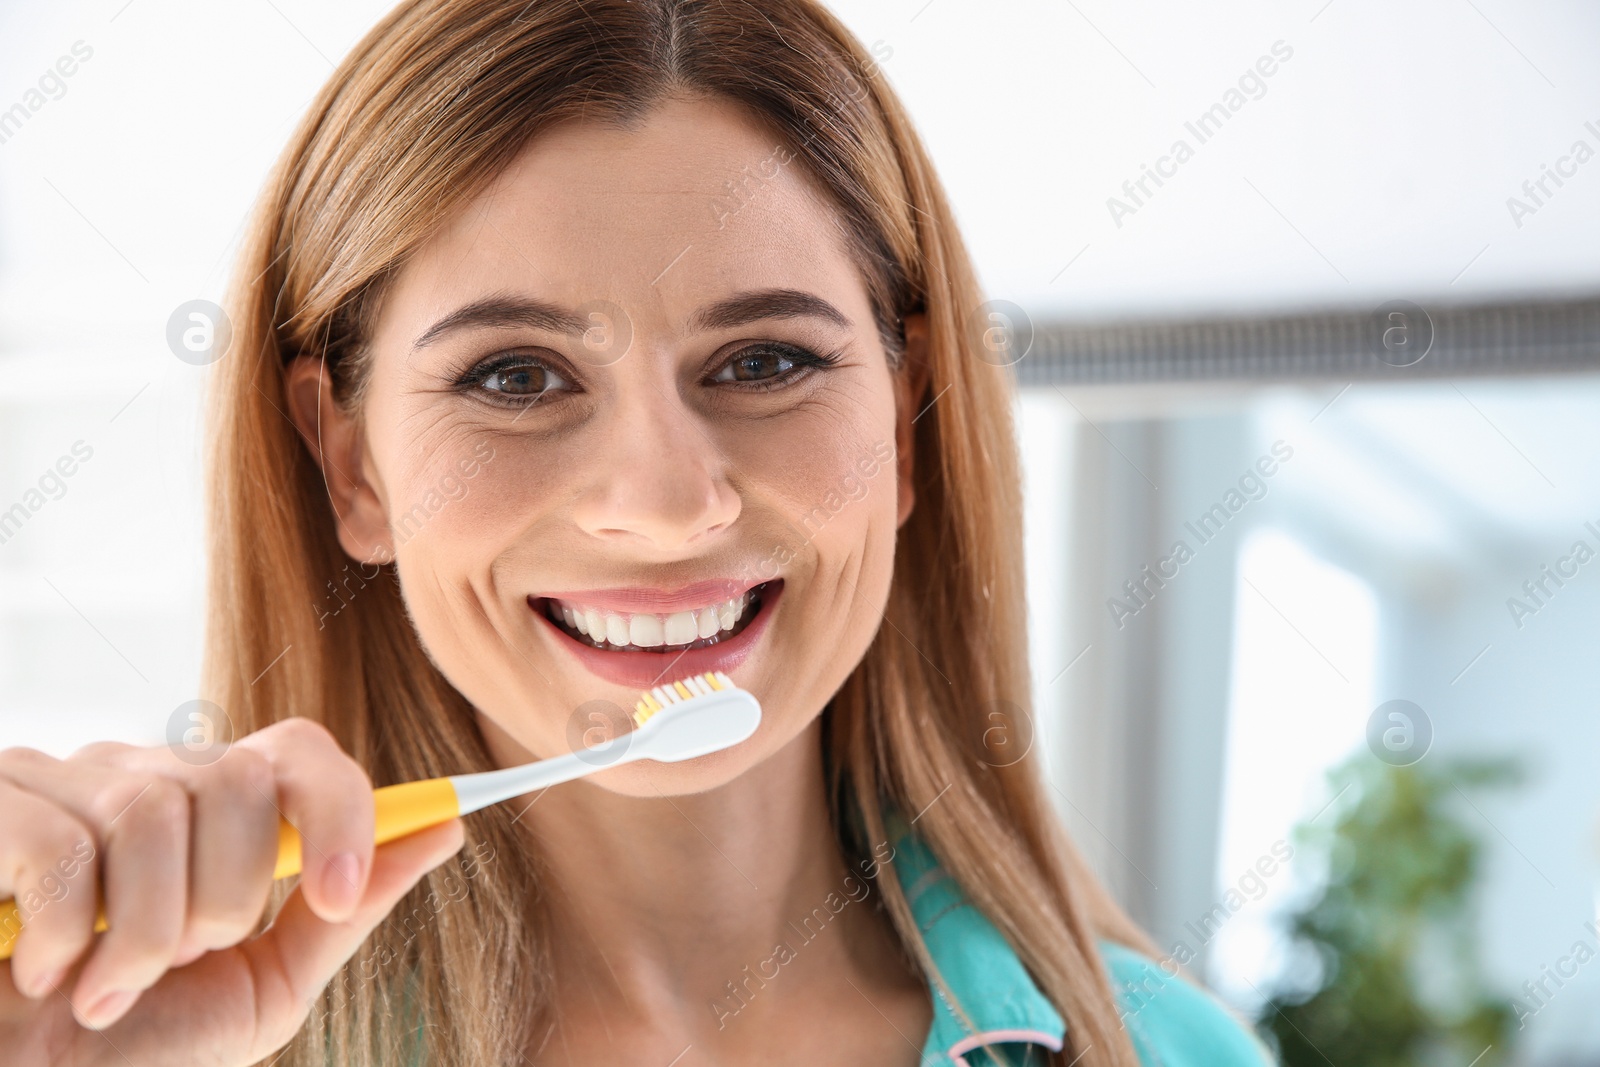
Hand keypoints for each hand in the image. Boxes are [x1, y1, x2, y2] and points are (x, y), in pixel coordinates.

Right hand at [0, 718, 463, 1064]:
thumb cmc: (132, 1048)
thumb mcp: (262, 987)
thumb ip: (345, 910)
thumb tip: (445, 827)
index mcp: (213, 809)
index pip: (302, 751)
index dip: (338, 813)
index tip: (334, 896)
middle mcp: (142, 774)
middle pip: (240, 781)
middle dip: (226, 900)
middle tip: (178, 964)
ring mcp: (60, 780)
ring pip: (152, 811)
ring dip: (143, 936)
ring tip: (103, 990)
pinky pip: (61, 844)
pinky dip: (65, 933)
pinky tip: (41, 972)